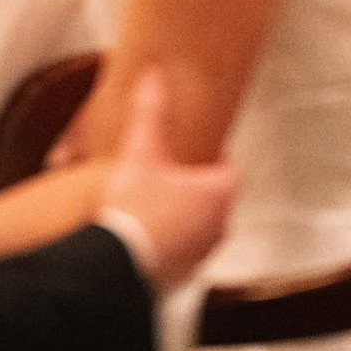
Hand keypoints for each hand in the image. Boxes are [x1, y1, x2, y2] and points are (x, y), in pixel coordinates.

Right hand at [98, 72, 237, 292]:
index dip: (216, 158)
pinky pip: (187, 248)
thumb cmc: (137, 207)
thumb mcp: (141, 152)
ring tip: (159, 200)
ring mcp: (204, 252)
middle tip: (174, 173)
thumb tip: (153, 77)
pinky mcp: (186, 273)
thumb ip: (150, 113)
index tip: (198, 152)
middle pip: (218, 198)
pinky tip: (149, 229)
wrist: (119, 262)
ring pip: (204, 225)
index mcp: (217, 194)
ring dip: (188, 214)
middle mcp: (220, 225)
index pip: (232, 170)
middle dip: (199, 186)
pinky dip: (175, 238)